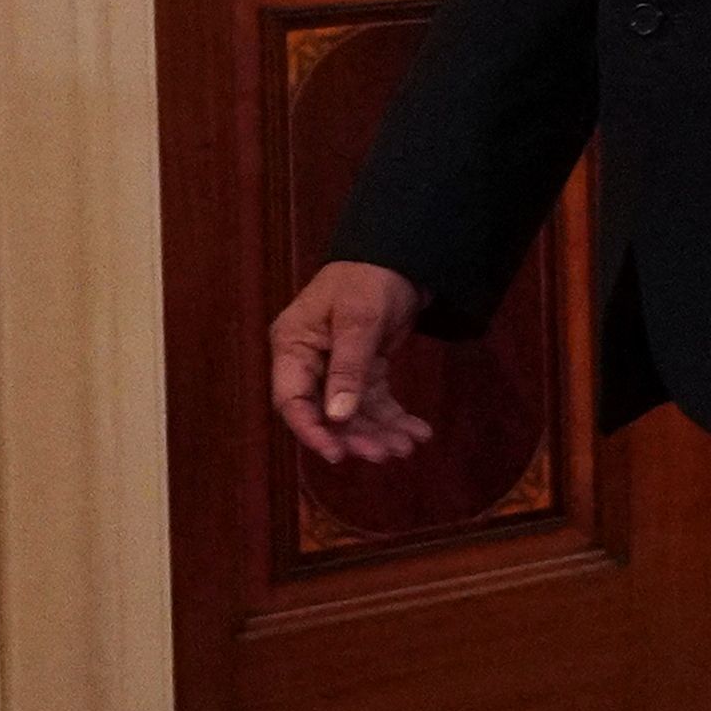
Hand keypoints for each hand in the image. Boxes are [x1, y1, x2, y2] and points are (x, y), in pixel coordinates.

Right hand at [270, 260, 431, 466]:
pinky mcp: (365, 369)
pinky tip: (417, 431)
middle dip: (356, 435)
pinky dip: (395, 417)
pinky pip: (376, 400)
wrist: (399, 255)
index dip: (312, 431)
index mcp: (293, 347)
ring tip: (408, 446)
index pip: (292, 400)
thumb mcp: (359, 320)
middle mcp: (310, 362)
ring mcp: (337, 368)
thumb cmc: (369, 278)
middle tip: (385, 454)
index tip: (337, 454)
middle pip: (326, 412)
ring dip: (379, 431)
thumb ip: (349, 367)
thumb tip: (338, 417)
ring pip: (354, 412)